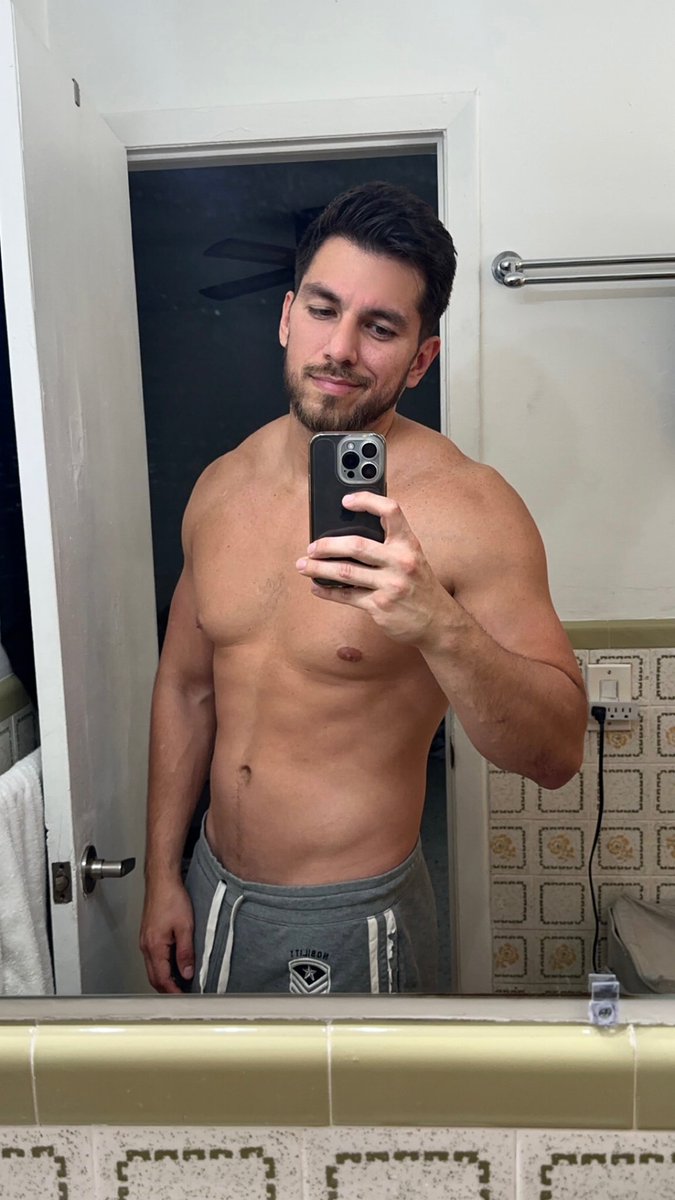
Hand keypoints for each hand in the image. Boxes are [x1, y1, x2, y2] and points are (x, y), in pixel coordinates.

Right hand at [140, 880, 194, 993]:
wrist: (162, 881)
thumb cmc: (171, 898)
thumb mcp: (185, 927)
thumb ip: (185, 952)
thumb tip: (187, 972)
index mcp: (154, 946)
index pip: (162, 979)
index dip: (174, 992)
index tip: (184, 998)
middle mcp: (146, 946)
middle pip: (154, 978)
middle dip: (168, 990)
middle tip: (183, 996)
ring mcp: (145, 941)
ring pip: (153, 969)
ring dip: (165, 979)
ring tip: (181, 983)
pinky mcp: (148, 935)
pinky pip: (153, 958)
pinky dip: (162, 967)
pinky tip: (174, 965)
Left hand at [296, 491, 448, 645]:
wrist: (438, 621)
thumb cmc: (419, 585)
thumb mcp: (412, 558)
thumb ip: (389, 544)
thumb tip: (348, 535)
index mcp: (408, 544)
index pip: (390, 511)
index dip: (367, 501)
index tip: (345, 501)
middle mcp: (400, 562)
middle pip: (356, 545)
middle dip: (327, 545)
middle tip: (312, 547)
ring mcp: (390, 585)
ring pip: (345, 572)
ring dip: (319, 568)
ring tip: (304, 566)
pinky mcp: (380, 607)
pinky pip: (347, 596)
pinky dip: (328, 591)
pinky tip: (317, 587)